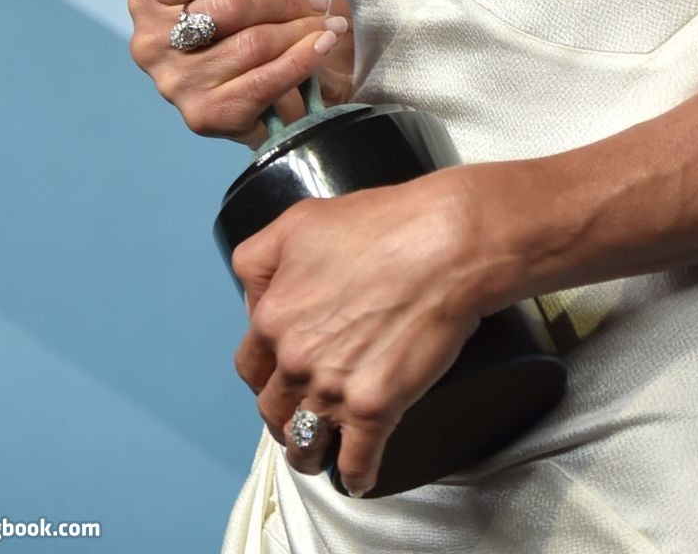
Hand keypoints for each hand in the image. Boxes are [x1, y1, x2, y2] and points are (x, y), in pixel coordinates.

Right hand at [127, 0, 354, 142]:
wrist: (278, 87)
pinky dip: (302, 60)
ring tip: (327, 23)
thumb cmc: (263, 14)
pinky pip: (264, 82)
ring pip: (252, 44)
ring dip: (301, 30)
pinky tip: (323, 46)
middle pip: (228, 5)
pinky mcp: (204, 116)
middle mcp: (149, 43)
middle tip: (315, 0)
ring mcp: (173, 84)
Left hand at [233, 169, 485, 497]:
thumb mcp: (300, 220)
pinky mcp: (374, 410)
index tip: (281, 374)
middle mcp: (295, 357)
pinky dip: (356, 475)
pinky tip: (360, 476)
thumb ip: (261, 259)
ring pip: (303, 444)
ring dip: (309, 452)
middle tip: (302, 411)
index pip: (250, 364)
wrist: (447, 243)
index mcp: (274, 314)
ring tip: (322, 452)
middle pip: (272, 408)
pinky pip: (354, 463)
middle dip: (284, 413)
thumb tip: (254, 299)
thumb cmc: (386, 225)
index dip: (266, 370)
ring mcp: (332, 388)